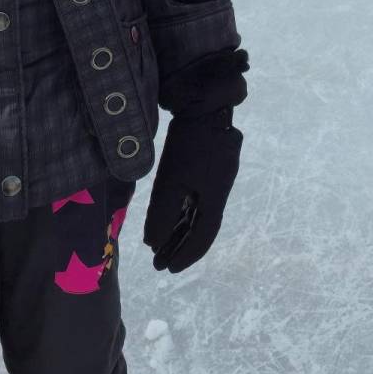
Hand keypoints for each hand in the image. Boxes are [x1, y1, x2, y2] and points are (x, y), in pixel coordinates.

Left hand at [143, 113, 241, 271]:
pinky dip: (183, 209)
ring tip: (159, 244)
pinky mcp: (208, 162)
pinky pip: (196, 195)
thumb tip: (154, 243)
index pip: (203, 235)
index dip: (187, 254)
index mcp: (215, 197)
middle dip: (180, 245)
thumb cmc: (188, 144)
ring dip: (180, 228)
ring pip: (197, 210)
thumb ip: (162, 215)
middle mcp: (219, 189)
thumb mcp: (171, 182)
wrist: (205, 104)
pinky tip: (169, 214)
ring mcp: (216, 175)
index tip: (169, 269)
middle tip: (159, 262)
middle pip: (200, 225)